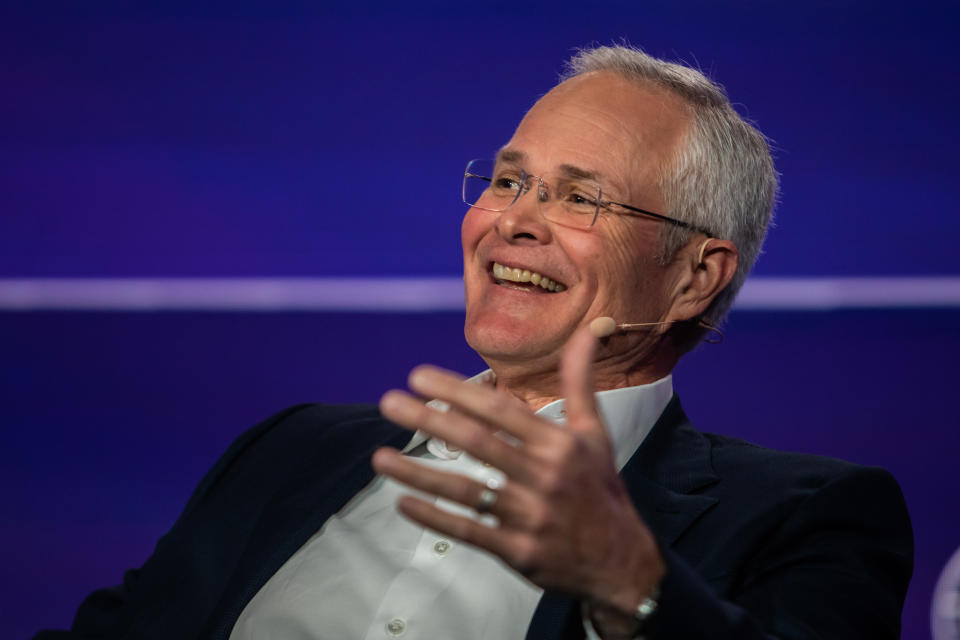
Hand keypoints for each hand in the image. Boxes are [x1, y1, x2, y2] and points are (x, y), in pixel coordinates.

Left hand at [372, 328, 664, 630]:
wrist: (621, 562)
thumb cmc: (600, 488)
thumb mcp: (594, 432)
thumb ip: (580, 380)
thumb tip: (592, 327)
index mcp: (558, 445)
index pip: (499, 411)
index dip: (457, 391)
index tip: (418, 375)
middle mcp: (543, 477)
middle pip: (476, 443)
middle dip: (429, 420)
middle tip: (390, 403)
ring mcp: (529, 516)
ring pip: (465, 489)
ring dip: (418, 472)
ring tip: (380, 458)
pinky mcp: (518, 551)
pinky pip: (469, 531)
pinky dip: (434, 516)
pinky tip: (403, 502)